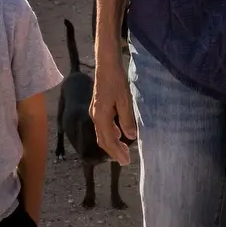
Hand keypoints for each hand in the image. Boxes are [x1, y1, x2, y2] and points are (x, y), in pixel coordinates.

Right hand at [90, 49, 136, 166]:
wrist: (106, 65)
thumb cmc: (116, 81)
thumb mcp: (125, 100)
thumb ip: (127, 120)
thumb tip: (130, 138)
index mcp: (101, 117)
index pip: (109, 141)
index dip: (117, 153)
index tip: (126, 161)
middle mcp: (95, 116)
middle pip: (103, 140)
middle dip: (114, 151)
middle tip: (126, 160)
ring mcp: (95, 111)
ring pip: (102, 133)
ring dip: (112, 143)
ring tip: (123, 150)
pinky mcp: (97, 107)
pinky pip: (102, 126)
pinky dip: (110, 133)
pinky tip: (118, 133)